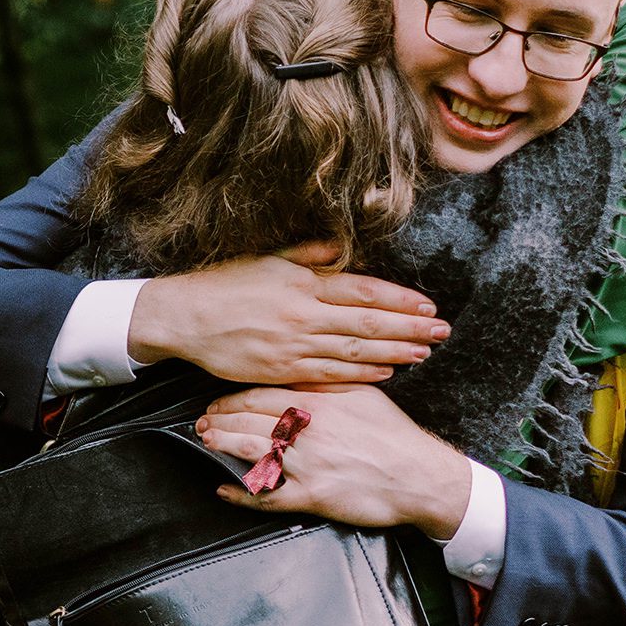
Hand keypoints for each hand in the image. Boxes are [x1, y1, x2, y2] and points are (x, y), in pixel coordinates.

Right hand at [127, 238, 449, 384]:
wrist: (183, 316)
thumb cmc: (223, 284)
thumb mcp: (266, 259)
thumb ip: (308, 256)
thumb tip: (341, 251)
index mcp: (302, 283)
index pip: (364, 291)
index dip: (400, 301)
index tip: (427, 306)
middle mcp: (303, 314)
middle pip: (368, 324)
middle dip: (410, 328)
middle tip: (442, 332)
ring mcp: (293, 345)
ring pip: (354, 352)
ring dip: (394, 353)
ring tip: (423, 353)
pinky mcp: (280, 370)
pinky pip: (328, 374)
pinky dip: (360, 374)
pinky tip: (385, 372)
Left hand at [195, 384, 472, 537]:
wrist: (420, 476)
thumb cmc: (393, 434)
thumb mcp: (361, 395)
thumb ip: (324, 383)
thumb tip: (293, 372)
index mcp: (318, 403)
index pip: (261, 395)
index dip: (232, 399)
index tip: (217, 401)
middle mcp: (307, 430)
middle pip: (248, 420)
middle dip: (219, 419)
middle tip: (203, 420)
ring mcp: (307, 464)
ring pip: (251, 450)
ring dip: (222, 444)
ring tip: (207, 440)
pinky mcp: (312, 495)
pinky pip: (267, 495)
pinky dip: (242, 494)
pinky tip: (224, 489)